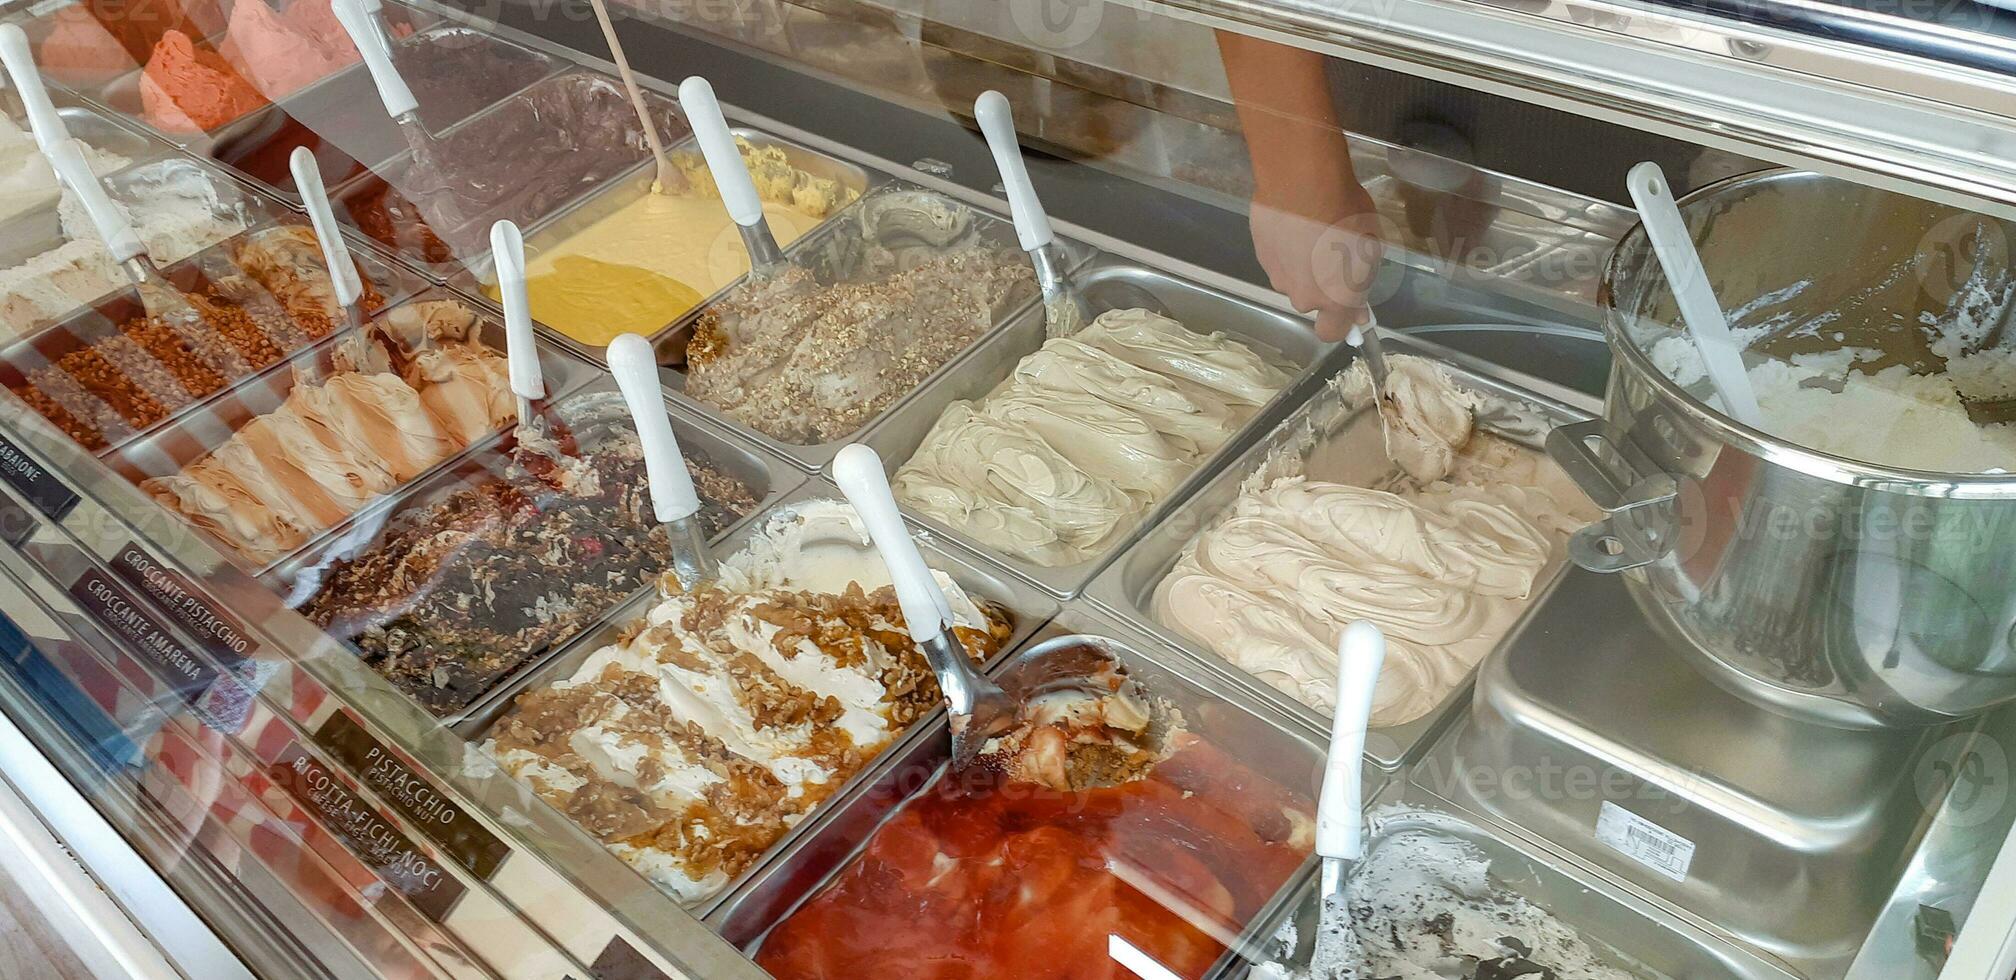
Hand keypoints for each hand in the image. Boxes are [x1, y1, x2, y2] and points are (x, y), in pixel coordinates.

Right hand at [1249, 183, 1383, 341]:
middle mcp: (1304, 296)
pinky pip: (1278, 259)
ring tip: (1311, 233)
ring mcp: (1278, 276)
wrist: (1302, 182)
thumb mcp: (1371, 245)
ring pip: (1293, 279)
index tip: (1350, 306)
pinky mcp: (1261, 255)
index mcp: (1336, 299)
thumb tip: (1358, 309)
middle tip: (1333, 254)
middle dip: (1321, 285)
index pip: (1332, 332)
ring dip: (1302, 266)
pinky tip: (1293, 224)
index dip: (1341, 322)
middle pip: (1311, 301)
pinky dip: (1286, 248)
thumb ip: (1362, 280)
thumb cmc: (1346, 212)